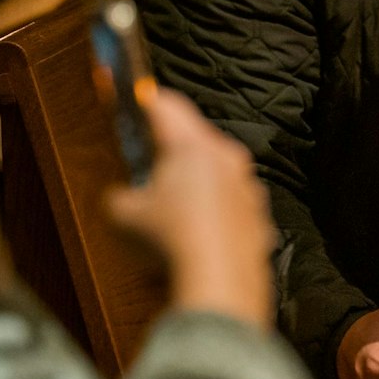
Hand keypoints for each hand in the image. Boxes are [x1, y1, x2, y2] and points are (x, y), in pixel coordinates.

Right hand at [107, 89, 275, 327]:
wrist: (220, 284)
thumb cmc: (169, 240)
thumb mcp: (124, 216)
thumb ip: (120, 198)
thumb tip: (122, 199)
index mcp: (194, 147)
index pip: (168, 107)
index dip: (146, 99)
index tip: (137, 94)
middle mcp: (228, 158)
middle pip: (196, 139)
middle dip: (171, 148)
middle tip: (147, 159)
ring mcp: (248, 187)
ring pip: (216, 172)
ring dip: (194, 183)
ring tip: (170, 209)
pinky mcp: (258, 216)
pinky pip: (230, 204)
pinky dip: (213, 212)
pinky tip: (196, 234)